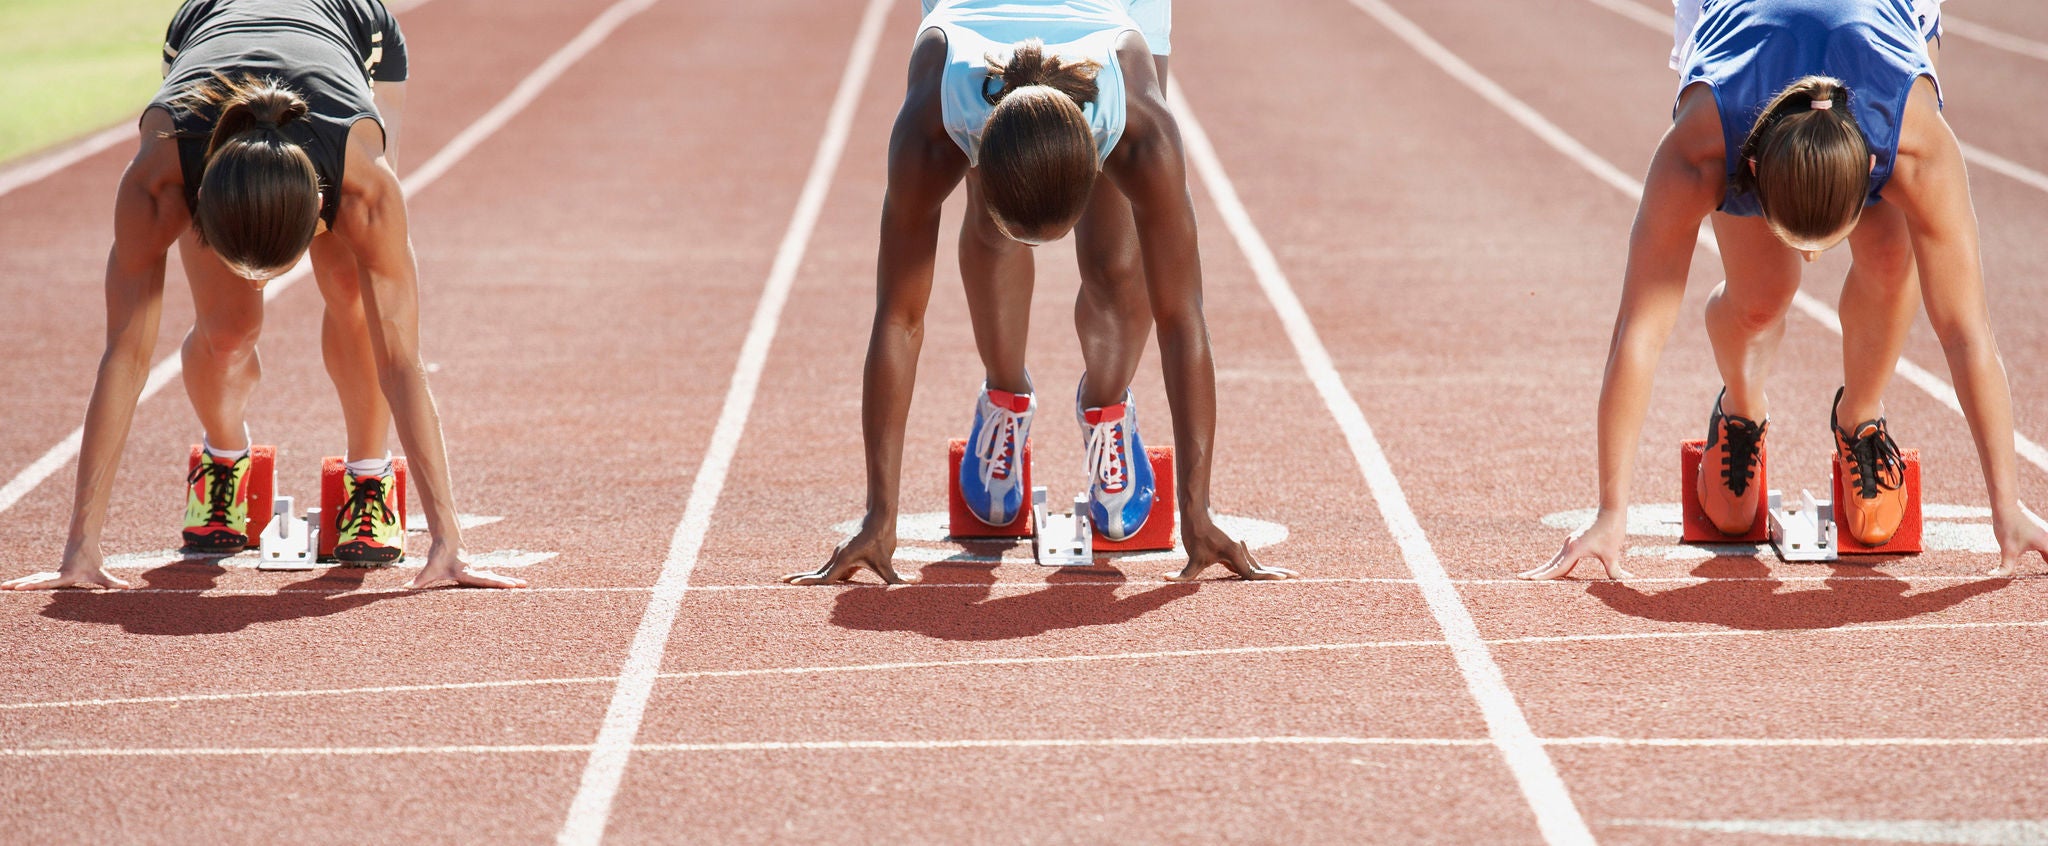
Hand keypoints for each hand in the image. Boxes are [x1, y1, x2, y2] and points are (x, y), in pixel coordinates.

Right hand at [3, 547, 130, 590]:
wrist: (84, 542)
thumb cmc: (92, 559)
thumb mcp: (101, 573)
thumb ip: (113, 582)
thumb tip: (129, 586)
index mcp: (64, 576)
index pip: (47, 582)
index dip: (33, 585)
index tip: (20, 587)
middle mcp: (55, 575)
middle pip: (35, 579)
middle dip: (20, 584)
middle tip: (4, 587)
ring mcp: (51, 573)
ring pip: (33, 578)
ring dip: (19, 582)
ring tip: (4, 587)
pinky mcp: (51, 574)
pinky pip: (36, 578)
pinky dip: (26, 581)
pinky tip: (15, 586)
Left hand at [406, 541, 525, 588]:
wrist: (446, 539)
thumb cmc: (439, 556)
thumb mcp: (429, 570)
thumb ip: (419, 580)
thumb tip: (404, 587)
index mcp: (467, 573)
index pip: (484, 580)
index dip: (498, 583)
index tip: (512, 585)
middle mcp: (475, 572)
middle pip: (494, 578)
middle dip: (509, 582)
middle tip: (525, 585)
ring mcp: (477, 571)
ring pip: (494, 577)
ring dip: (507, 581)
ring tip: (523, 585)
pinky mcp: (476, 570)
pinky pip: (490, 577)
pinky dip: (500, 580)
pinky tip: (508, 584)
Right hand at [785, 516, 902, 584]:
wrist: (880, 517)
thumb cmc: (883, 538)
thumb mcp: (889, 562)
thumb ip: (898, 578)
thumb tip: (916, 583)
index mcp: (844, 559)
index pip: (824, 576)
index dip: (809, 582)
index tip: (793, 584)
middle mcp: (838, 557)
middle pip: (817, 572)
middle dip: (800, 578)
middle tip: (781, 582)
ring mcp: (840, 556)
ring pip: (823, 571)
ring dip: (810, 577)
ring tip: (791, 582)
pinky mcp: (846, 556)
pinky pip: (833, 569)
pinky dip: (823, 576)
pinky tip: (817, 582)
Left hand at [1166, 514, 1294, 581]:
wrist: (1197, 514)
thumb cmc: (1195, 535)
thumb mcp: (1191, 559)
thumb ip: (1182, 575)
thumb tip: (1164, 579)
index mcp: (1235, 555)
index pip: (1254, 573)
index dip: (1269, 577)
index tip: (1284, 579)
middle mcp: (1240, 552)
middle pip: (1261, 568)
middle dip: (1278, 573)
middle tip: (1298, 577)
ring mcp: (1238, 550)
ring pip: (1256, 564)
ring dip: (1271, 571)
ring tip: (1289, 576)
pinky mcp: (1233, 549)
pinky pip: (1249, 562)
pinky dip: (1259, 567)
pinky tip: (1267, 571)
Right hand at [1520, 508, 1633, 580]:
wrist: (1610, 512)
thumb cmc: (1611, 531)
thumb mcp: (1612, 553)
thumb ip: (1614, 570)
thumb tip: (1620, 582)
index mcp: (1574, 549)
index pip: (1556, 568)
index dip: (1544, 577)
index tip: (1530, 581)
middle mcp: (1568, 546)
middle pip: (1549, 564)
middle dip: (1535, 573)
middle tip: (1519, 578)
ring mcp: (1570, 543)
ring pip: (1553, 560)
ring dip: (1543, 569)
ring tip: (1530, 577)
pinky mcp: (1574, 542)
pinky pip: (1560, 557)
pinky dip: (1554, 565)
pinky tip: (1552, 570)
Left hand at [1988, 502, 2047, 577]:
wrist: (2006, 506)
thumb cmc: (2008, 526)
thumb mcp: (2007, 549)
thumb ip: (2005, 566)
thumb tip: (1992, 576)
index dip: (2046, 573)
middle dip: (2047, 566)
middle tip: (2047, 580)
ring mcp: (2047, 534)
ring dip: (2047, 560)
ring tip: (2043, 572)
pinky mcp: (2041, 532)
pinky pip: (2047, 548)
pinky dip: (2046, 555)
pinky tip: (2044, 560)